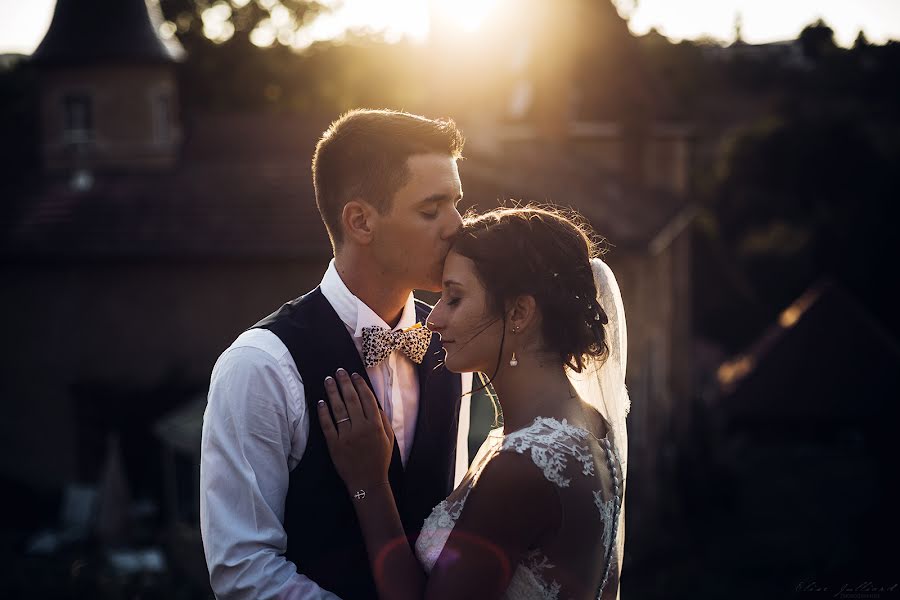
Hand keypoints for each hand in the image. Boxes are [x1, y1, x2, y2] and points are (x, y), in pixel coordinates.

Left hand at [317, 369, 394, 491]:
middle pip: (351, 400)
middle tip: (339, 371)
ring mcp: (347, 437)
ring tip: (328, 380)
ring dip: (332, 392)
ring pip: (338, 409)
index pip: (367, 399)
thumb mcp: (388, 439)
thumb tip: (374, 403)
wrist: (367, 483)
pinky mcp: (334, 445)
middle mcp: (361, 428)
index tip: (354, 374)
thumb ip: (383, 420)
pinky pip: (328, 425)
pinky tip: (321, 402)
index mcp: (376, 425)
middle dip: (344, 383)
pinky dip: (323, 413)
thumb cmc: (379, 460)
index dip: (360, 385)